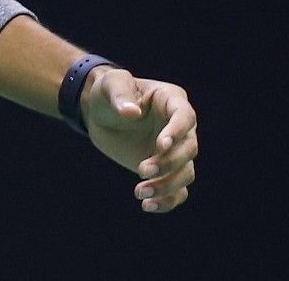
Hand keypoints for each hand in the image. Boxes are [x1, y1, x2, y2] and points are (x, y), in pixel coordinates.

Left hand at [81, 68, 197, 213]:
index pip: (185, 117)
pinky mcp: (165, 170)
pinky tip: (147, 205)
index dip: (176, 133)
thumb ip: (120, 94)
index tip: (159, 145)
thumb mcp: (110, 83)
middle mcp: (180, 128)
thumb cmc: (108, 92)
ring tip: (139, 192)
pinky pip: (177, 190)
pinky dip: (167, 201)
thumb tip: (131, 112)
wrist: (100, 113)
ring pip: (186, 173)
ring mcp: (174, 150)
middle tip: (142, 170)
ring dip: (167, 186)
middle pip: (189, 149)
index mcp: (172, 100)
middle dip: (168, 163)